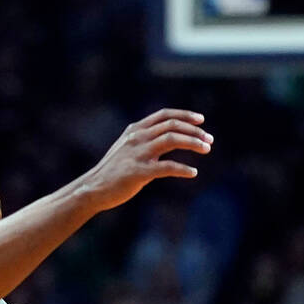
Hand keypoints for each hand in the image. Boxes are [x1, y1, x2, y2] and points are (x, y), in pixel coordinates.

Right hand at [79, 109, 212, 210]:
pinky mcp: (138, 172)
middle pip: (172, 125)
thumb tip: (171, 138)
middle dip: (194, 131)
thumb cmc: (114, 170)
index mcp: (135, 130)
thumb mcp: (128, 148)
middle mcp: (137, 137)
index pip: (164, 115)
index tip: (201, 120)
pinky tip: (193, 173)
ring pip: (171, 140)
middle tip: (209, 140)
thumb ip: (147, 140)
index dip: (185, 115)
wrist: (93, 188)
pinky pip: (167, 167)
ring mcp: (137, 153)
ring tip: (206, 149)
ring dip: (192, 143)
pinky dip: (183, 169)